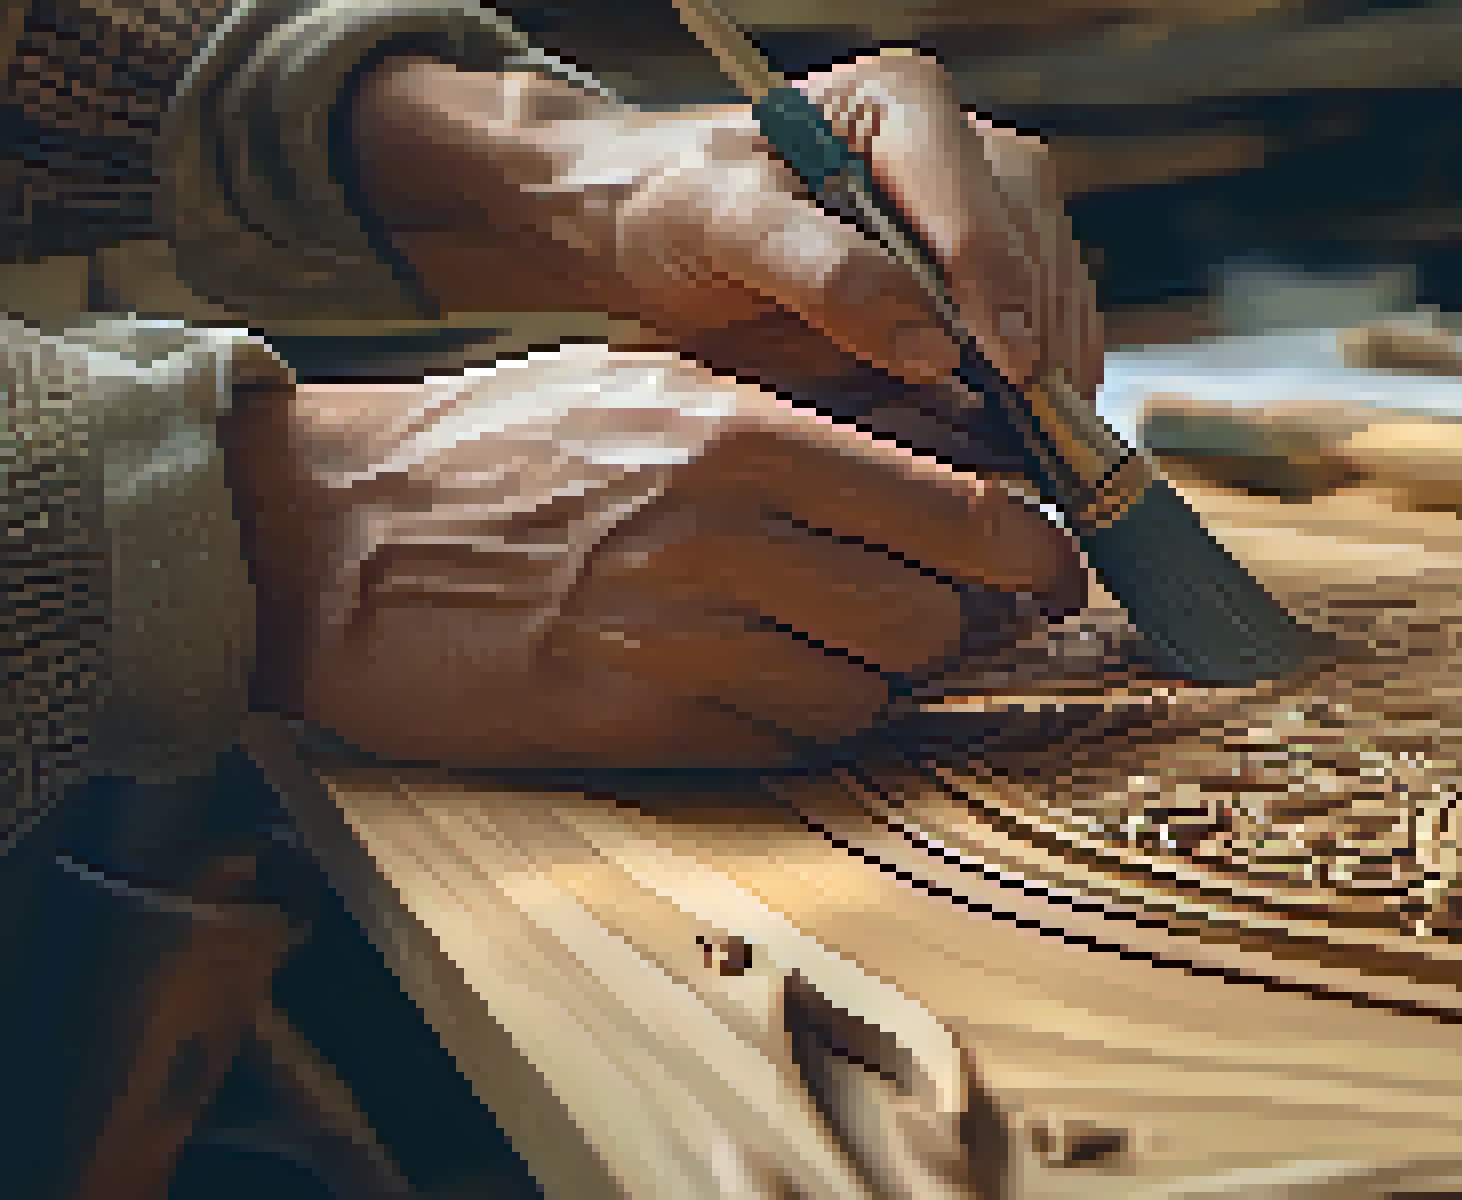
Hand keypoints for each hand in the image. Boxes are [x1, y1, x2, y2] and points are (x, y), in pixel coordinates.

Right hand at [223, 346, 1084, 767]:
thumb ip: (802, 424)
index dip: (1030, 551)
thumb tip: (950, 463)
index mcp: (740, 437)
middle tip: (927, 610)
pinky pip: (784, 746)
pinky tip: (749, 680)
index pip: (951, 509)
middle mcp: (723, 541)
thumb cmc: (507, 450)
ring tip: (815, 639)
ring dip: (869, 678)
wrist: (337, 540)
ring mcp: (678, 645)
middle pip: (930, 620)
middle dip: (947, 625)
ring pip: (867, 695)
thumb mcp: (657, 387)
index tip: (1058, 568)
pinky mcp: (635, 729)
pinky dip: (795, 723)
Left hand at [351, 48, 1101, 469]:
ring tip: (1042, 432)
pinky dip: (1044, 367)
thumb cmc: (679, 212)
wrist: (653, 231)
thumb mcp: (725, 229)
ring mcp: (976, 203)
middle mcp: (953, 144)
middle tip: (1036, 416)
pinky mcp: (981, 263)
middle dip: (1038, 326)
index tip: (1007, 364)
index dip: (995, 281)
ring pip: (1052, 272)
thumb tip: (931, 344)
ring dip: (1054, 355)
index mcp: (898, 102)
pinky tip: (1031, 420)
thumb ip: (824, 273)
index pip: (972, 191)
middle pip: (1031, 231)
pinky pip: (1041, 310)